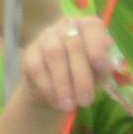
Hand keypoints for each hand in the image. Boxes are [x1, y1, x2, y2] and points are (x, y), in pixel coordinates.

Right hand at [12, 15, 128, 118]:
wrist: (57, 88)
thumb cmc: (85, 75)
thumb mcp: (99, 73)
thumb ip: (103, 68)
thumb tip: (103, 63)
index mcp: (87, 27)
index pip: (93, 28)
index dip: (97, 47)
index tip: (100, 67)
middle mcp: (66, 27)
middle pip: (73, 45)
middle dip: (81, 76)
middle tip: (85, 102)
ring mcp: (45, 37)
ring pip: (54, 54)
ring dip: (63, 83)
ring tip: (69, 106)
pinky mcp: (29, 53)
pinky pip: (37, 68)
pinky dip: (48, 87)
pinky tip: (55, 102)